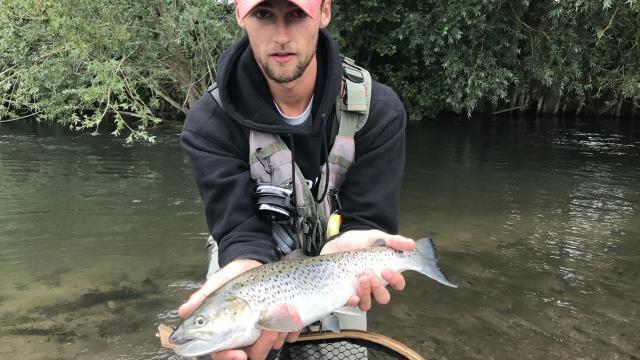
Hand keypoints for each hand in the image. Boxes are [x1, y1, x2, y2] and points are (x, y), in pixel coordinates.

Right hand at [178, 259, 301, 359]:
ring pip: (272, 345)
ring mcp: (265, 332)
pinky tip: (292, 314)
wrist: (258, 263)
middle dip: (262, 343)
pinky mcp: (282, 326)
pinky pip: (290, 336)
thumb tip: (183, 312)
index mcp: (226, 330)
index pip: (222, 354)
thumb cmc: (236, 276)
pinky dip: (292, 327)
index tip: (238, 355)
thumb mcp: (219, 282)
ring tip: (280, 310)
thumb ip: (203, 298)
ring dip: (278, 330)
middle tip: (267, 329)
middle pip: (252, 354)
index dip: (229, 357)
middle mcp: (245, 335)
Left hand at [320, 229, 414, 310]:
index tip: (386, 270)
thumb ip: (393, 241)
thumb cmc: (356, 242)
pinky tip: (352, 296)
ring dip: (366, 294)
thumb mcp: (376, 237)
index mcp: (383, 273)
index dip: (395, 280)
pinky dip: (352, 303)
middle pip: (383, 297)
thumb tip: (411, 244)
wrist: (335, 243)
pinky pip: (349, 305)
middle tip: (369, 273)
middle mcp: (373, 285)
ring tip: (361, 279)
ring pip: (367, 304)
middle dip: (379, 288)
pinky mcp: (344, 294)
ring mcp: (359, 291)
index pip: (398, 284)